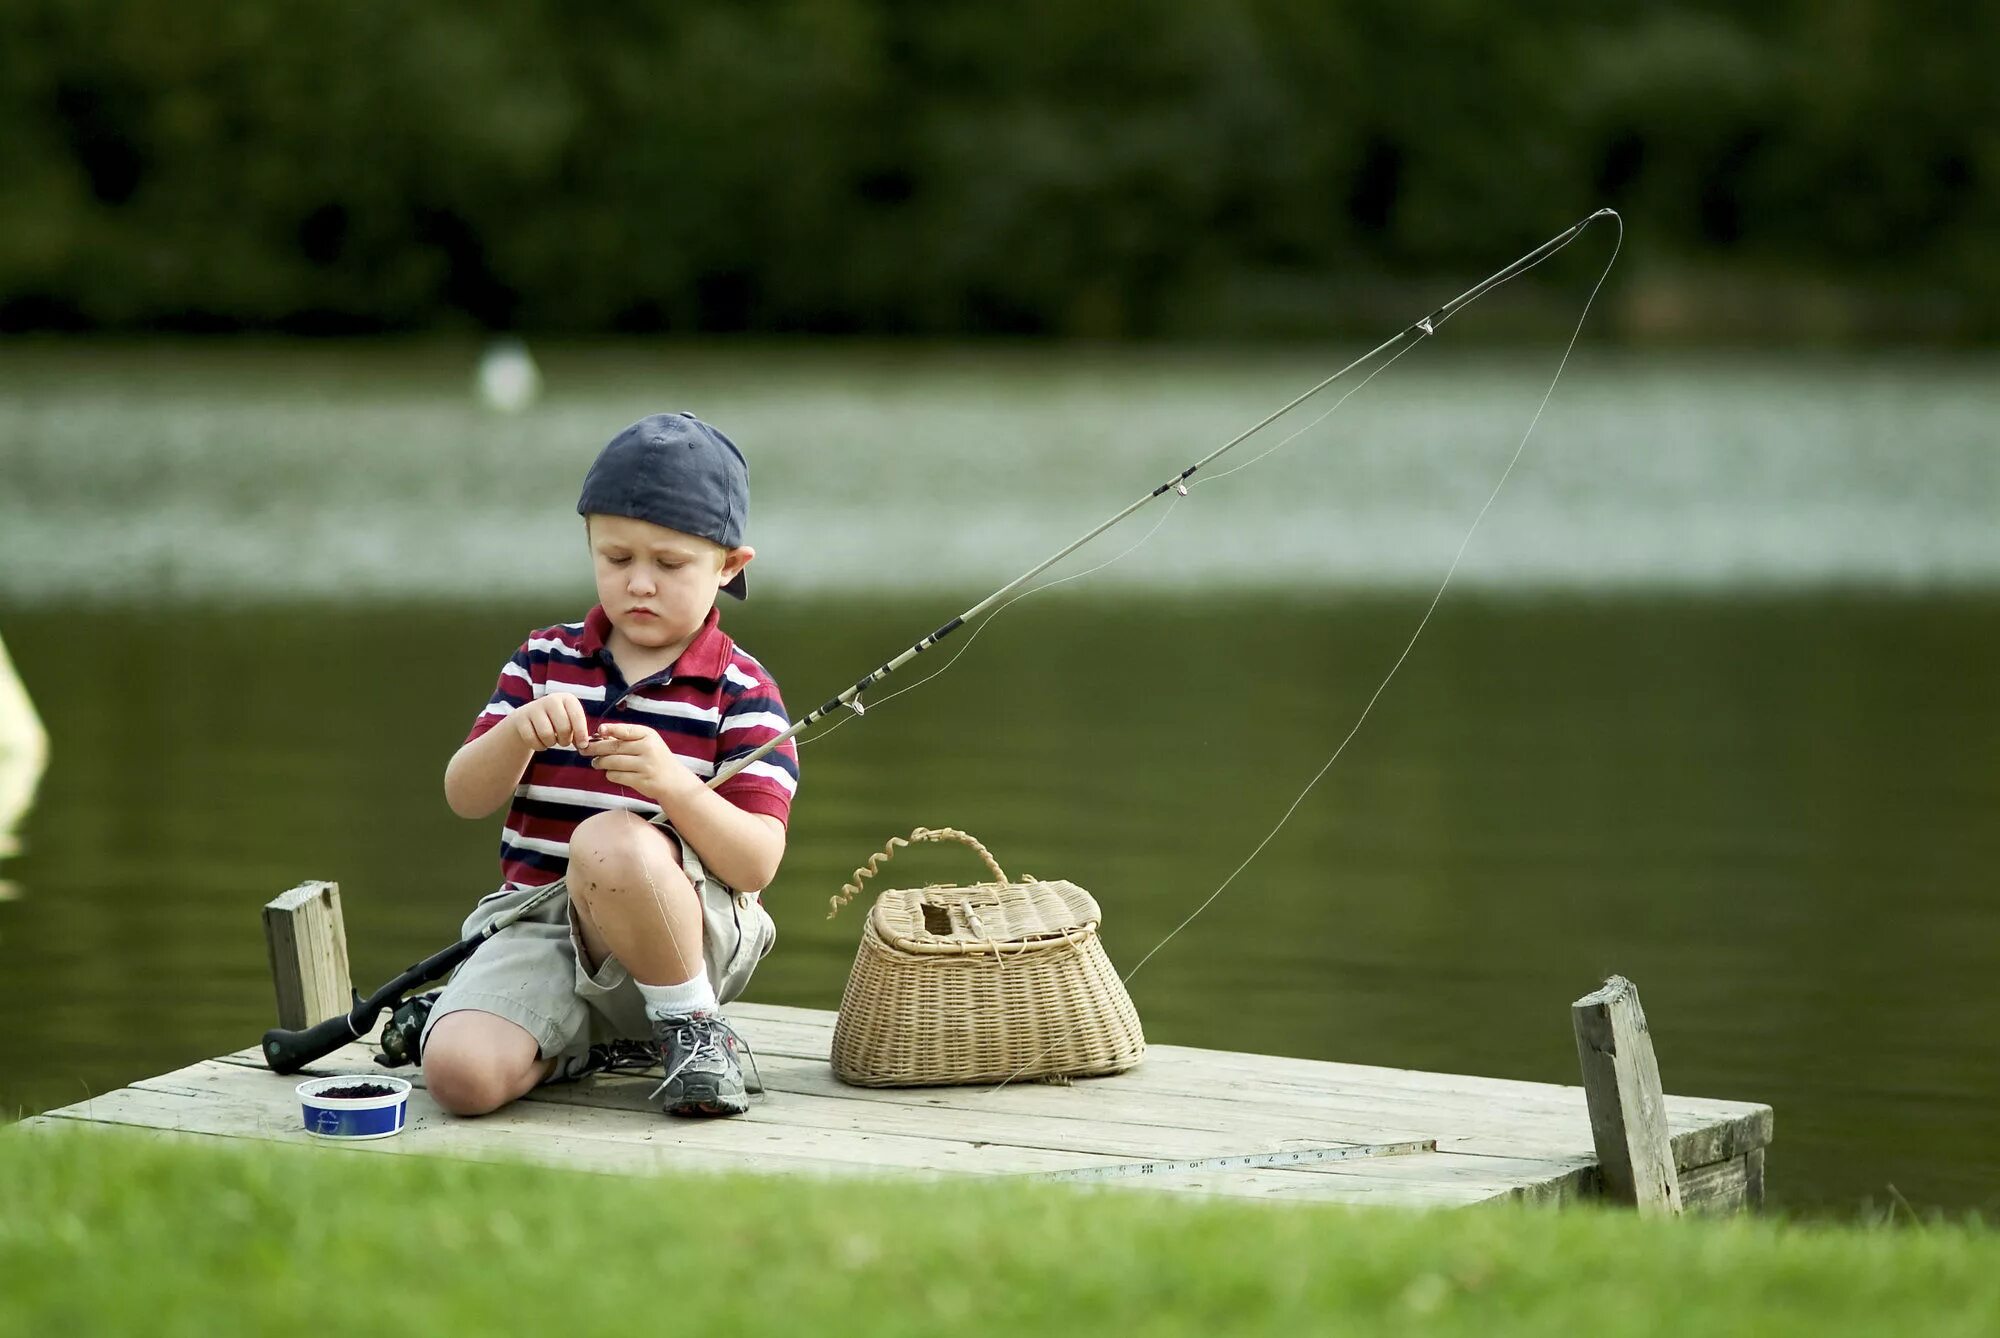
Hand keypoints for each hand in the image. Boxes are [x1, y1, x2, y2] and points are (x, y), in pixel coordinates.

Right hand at [510, 693, 591, 750]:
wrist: (528, 718)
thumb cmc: (556, 723)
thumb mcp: (570, 723)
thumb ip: (579, 733)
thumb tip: (583, 746)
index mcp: (567, 699)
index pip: (577, 717)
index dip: (581, 734)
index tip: (582, 745)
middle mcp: (551, 700)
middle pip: (563, 728)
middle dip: (565, 741)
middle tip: (563, 742)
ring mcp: (534, 707)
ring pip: (547, 735)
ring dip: (551, 743)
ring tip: (551, 740)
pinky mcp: (520, 718)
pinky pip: (532, 739)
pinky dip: (538, 746)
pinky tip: (540, 741)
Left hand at [579, 722, 695, 803]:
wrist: (674, 781)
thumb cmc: (655, 758)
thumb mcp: (648, 742)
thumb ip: (627, 737)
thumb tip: (599, 735)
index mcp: (648, 735)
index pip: (626, 730)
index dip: (611, 729)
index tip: (599, 730)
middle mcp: (648, 749)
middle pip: (614, 747)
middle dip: (595, 748)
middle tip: (583, 749)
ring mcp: (645, 765)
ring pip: (612, 762)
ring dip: (600, 763)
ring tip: (596, 763)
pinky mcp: (641, 780)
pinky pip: (616, 776)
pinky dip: (610, 774)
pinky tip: (611, 772)